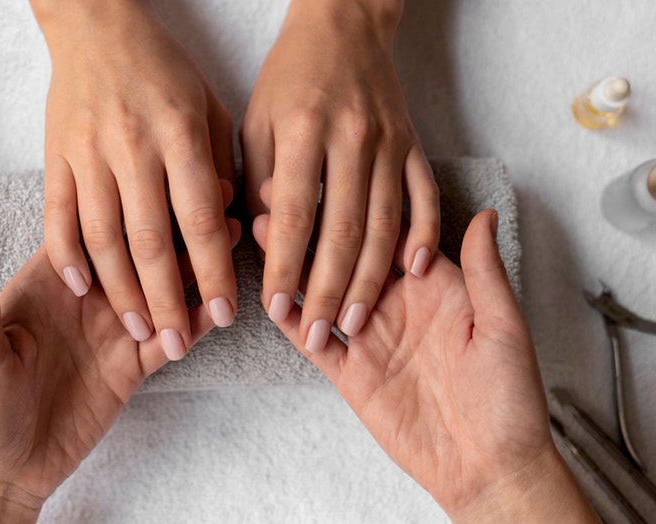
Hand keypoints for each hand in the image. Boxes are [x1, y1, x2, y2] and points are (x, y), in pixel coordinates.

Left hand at [0, 219, 240, 521]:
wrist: (6, 468)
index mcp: (52, 282)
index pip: (93, 230)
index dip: (125, 201)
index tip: (156, 175)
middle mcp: (88, 298)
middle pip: (139, 252)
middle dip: (174, 227)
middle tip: (211, 199)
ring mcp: (115, 330)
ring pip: (164, 288)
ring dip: (195, 266)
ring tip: (231, 238)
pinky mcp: (133, 365)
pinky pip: (172, 336)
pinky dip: (198, 321)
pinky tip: (222, 304)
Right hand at [32, 0, 236, 359]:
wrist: (96, 26)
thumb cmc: (163, 69)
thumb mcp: (210, 106)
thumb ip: (220, 163)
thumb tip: (225, 220)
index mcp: (181, 134)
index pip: (202, 220)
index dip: (215, 272)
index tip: (225, 313)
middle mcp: (133, 147)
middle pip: (151, 241)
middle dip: (167, 300)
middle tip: (178, 340)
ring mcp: (88, 154)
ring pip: (102, 238)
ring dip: (119, 291)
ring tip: (135, 327)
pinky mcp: (54, 157)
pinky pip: (57, 216)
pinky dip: (66, 256)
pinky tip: (81, 287)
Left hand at [241, 0, 439, 351]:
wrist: (344, 26)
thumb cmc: (289, 78)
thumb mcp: (255, 120)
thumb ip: (259, 178)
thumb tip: (269, 238)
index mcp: (302, 131)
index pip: (294, 215)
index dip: (285, 269)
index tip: (275, 310)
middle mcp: (350, 138)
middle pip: (343, 230)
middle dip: (328, 290)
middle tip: (319, 335)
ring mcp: (390, 142)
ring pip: (384, 223)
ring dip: (370, 279)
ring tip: (355, 321)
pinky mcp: (415, 144)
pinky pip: (424, 196)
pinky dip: (424, 236)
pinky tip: (412, 273)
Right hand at [255, 210, 596, 521]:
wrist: (488, 466)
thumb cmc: (510, 397)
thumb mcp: (503, 327)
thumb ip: (483, 272)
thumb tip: (482, 214)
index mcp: (435, 286)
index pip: (389, 233)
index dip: (359, 203)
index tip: (330, 173)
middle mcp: (397, 304)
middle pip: (347, 254)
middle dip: (314, 225)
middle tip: (279, 192)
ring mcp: (371, 338)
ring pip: (323, 290)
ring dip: (293, 263)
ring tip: (262, 230)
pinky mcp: (352, 373)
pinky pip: (316, 340)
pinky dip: (294, 320)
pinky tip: (270, 295)